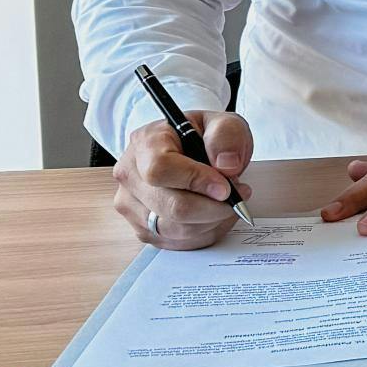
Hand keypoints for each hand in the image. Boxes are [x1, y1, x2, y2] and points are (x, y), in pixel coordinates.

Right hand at [113, 110, 253, 249]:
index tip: (225, 187)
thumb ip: (227, 136)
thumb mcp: (224, 123)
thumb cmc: (205, 137)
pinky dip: (204, 232)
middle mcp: (130, 175)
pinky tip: (214, 215)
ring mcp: (131, 205)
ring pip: (175, 229)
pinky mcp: (142, 228)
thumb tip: (226, 166)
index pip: (160, 169)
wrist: (194, 150)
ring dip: (211, 221)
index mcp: (145, 142)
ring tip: (227, 203)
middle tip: (237, 196)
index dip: (196, 181)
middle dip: (213, 207)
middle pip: (170, 207)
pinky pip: (176, 242)